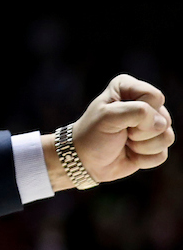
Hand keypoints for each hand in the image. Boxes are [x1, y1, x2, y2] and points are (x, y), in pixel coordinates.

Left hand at [45, 74, 173, 190]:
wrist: (83, 161)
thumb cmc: (92, 135)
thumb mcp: (108, 117)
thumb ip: (138, 112)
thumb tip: (162, 125)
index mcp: (129, 88)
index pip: (155, 97)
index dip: (140, 112)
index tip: (117, 119)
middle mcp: (144, 103)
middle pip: (163, 118)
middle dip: (140, 131)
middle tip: (120, 133)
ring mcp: (151, 125)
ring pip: (166, 137)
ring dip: (142, 146)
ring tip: (125, 143)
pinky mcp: (154, 145)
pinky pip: (162, 154)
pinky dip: (143, 158)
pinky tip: (129, 153)